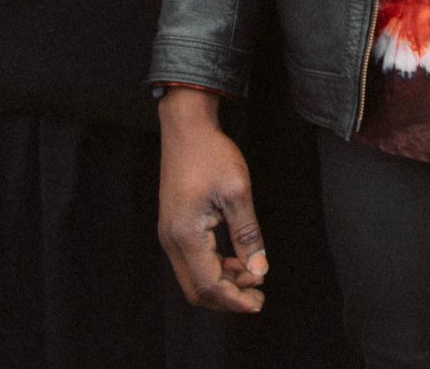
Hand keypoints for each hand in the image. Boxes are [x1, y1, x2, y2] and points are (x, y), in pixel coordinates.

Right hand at [156, 88, 267, 311]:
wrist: (186, 128)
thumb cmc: (211, 155)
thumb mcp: (238, 193)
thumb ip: (248, 236)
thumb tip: (259, 270)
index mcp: (186, 236)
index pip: (209, 286)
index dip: (235, 300)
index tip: (259, 301)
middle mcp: (172, 241)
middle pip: (197, 291)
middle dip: (228, 298)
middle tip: (258, 295)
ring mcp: (170, 235)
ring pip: (193, 279)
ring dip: (223, 283)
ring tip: (252, 273)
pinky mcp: (174, 227)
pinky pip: (192, 262)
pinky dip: (214, 268)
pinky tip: (236, 259)